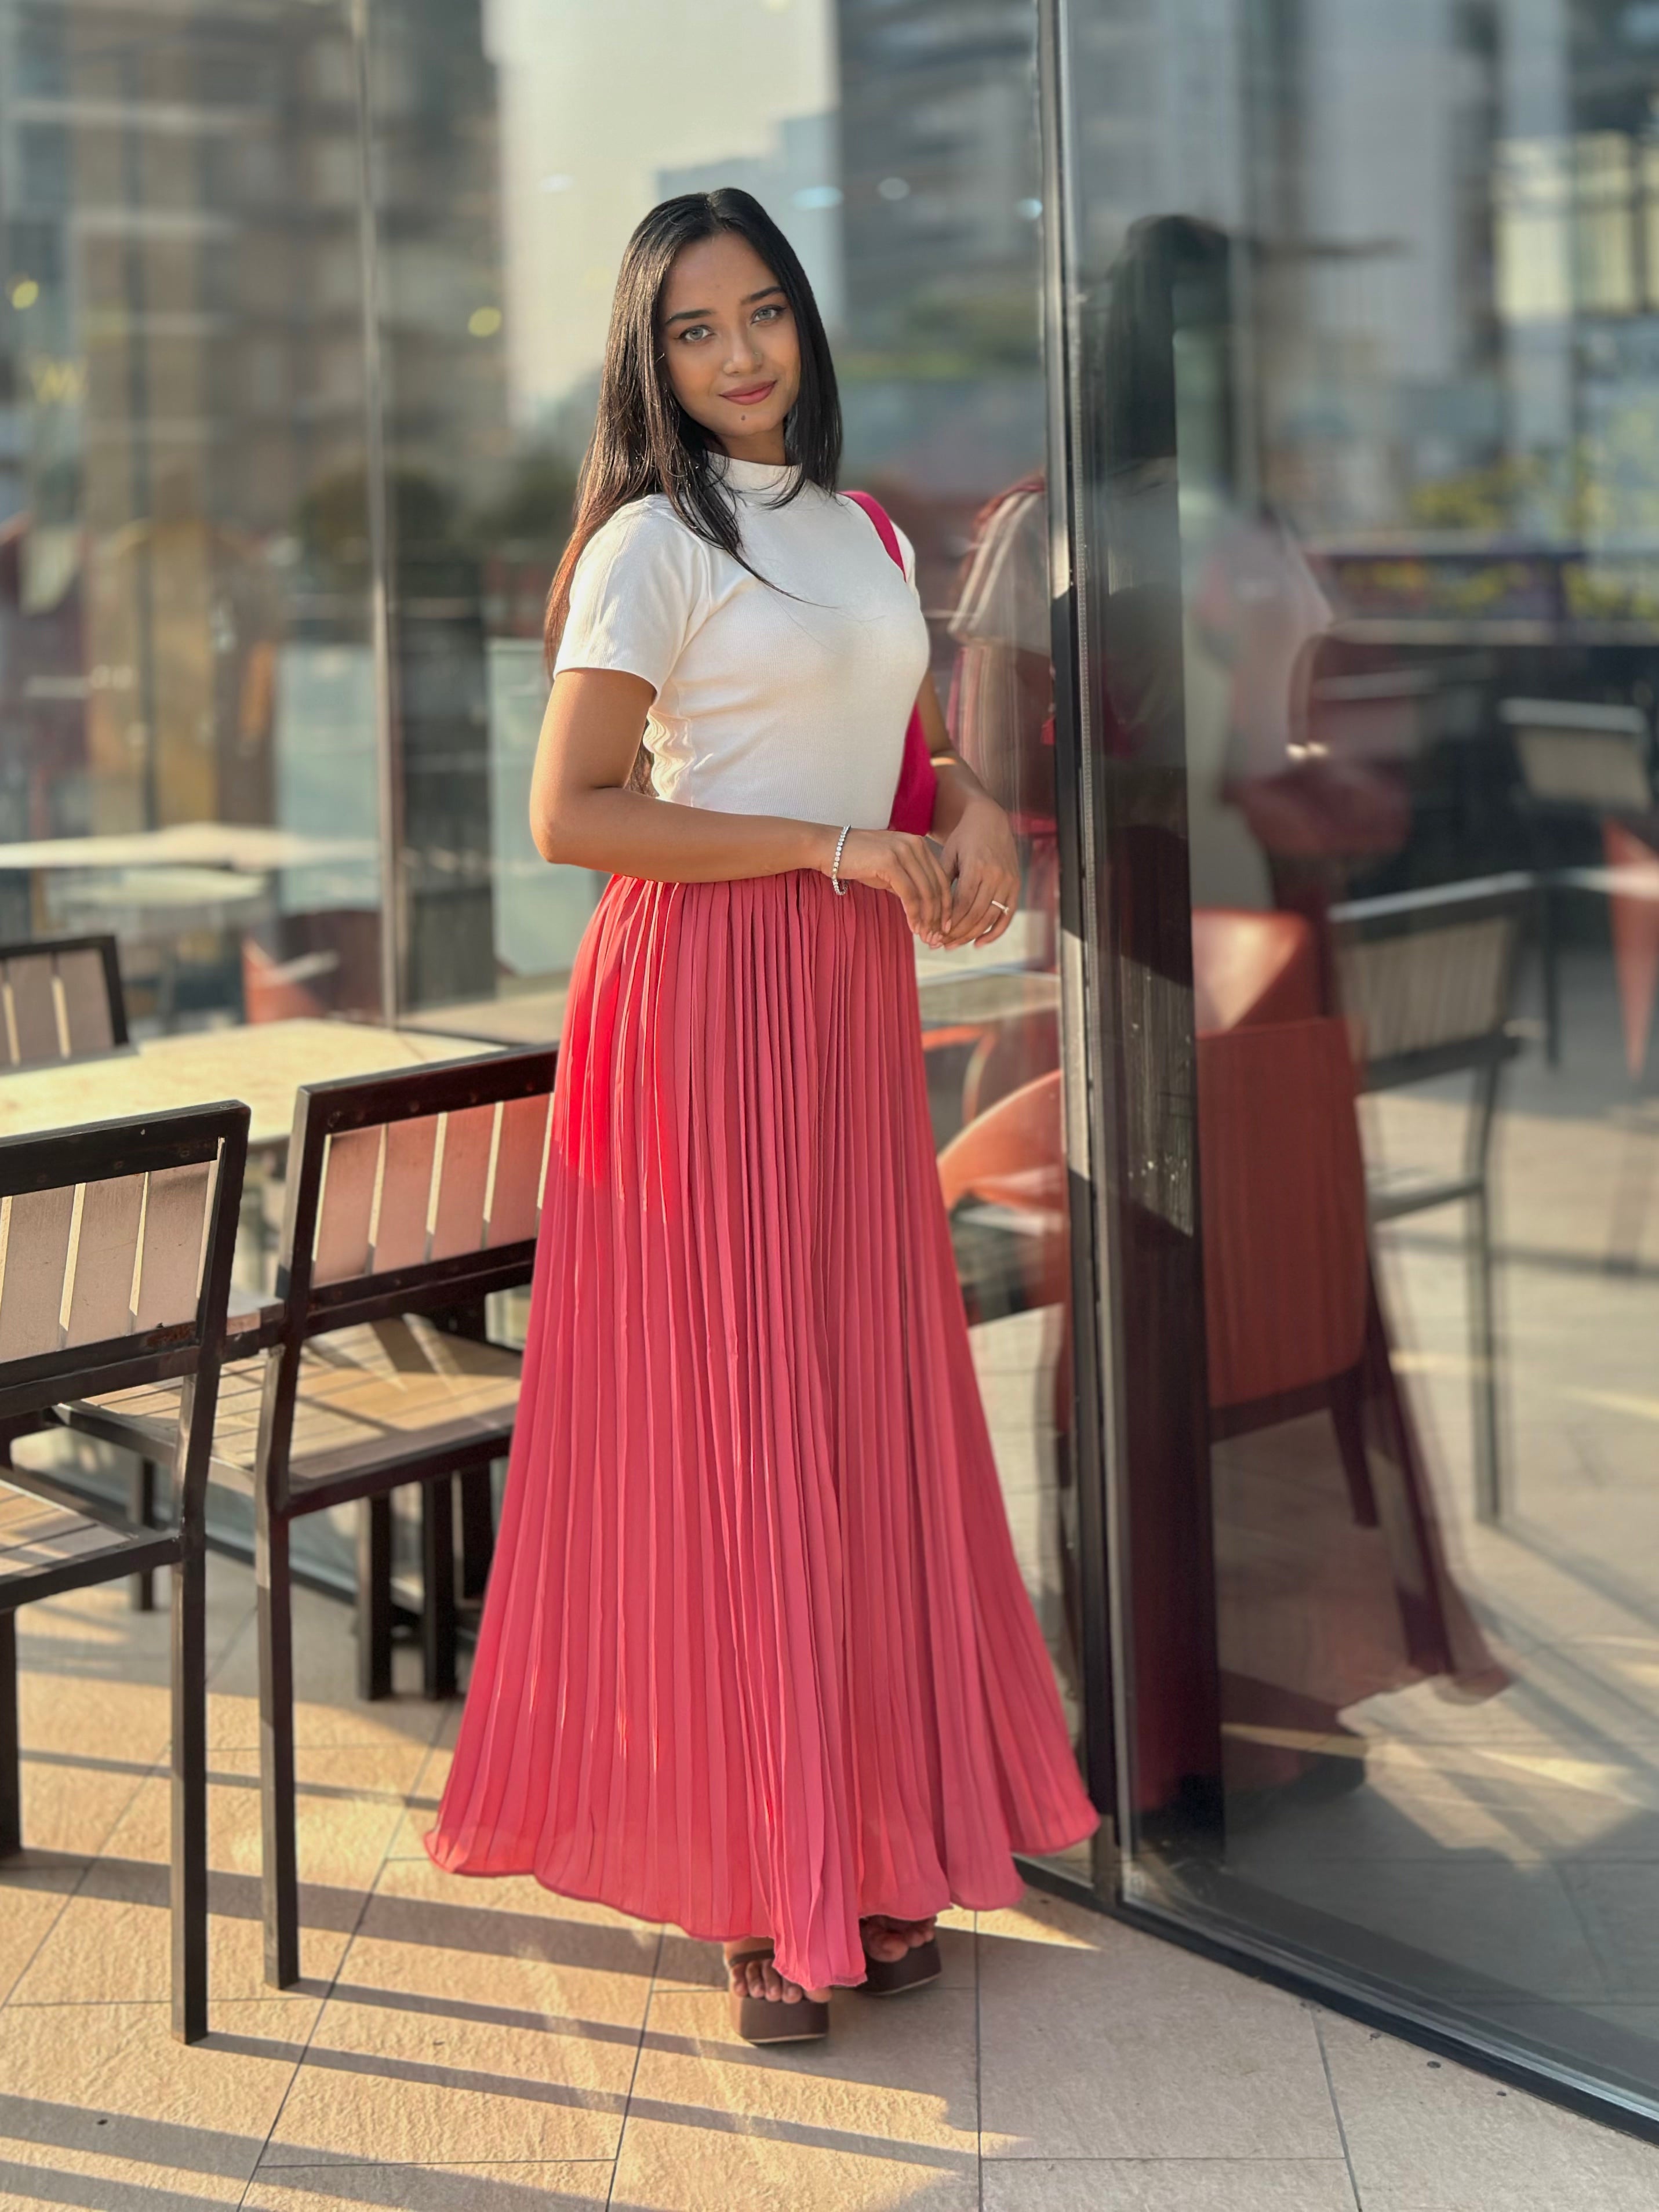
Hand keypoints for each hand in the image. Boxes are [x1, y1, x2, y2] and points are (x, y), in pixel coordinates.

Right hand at [832, 828, 954, 945]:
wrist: (830, 848)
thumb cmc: (858, 861)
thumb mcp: (890, 870)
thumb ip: (909, 884)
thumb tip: (924, 909)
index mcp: (919, 845)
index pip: (941, 878)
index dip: (946, 905)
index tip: (944, 926)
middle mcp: (915, 844)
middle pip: (937, 886)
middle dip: (939, 916)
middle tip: (936, 937)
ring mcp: (903, 851)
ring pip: (926, 892)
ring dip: (927, 918)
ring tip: (925, 936)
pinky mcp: (890, 862)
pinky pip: (909, 894)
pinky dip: (914, 914)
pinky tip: (913, 927)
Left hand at [938, 796, 1019, 945]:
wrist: (990, 820)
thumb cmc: (964, 837)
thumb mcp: (948, 854)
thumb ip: (942, 881)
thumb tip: (931, 912)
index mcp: (978, 866)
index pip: (963, 903)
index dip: (950, 921)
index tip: (935, 933)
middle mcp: (996, 875)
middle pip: (976, 914)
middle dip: (957, 933)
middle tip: (939, 944)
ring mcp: (1008, 881)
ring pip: (990, 918)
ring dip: (971, 935)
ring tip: (952, 944)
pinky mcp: (1016, 886)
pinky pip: (1007, 915)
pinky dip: (994, 932)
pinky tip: (978, 943)